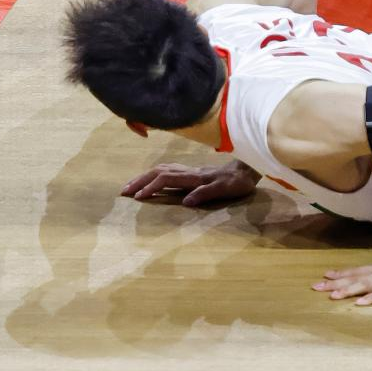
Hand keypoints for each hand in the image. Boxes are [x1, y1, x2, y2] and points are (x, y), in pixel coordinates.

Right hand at [121, 162, 258, 206]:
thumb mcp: (225, 190)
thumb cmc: (237, 183)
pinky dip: (155, 174)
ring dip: (145, 176)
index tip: (137, 198)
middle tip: (123, 192)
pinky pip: (168, 170)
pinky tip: (151, 179)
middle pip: (159, 172)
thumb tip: (186, 201)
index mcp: (194, 177)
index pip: (166, 179)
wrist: (248, 169)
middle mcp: (190, 172)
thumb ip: (206, 193)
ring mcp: (190, 170)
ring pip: (162, 169)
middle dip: (140, 180)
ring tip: (131, 186)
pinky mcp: (192, 172)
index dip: (151, 187)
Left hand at [312, 255, 371, 305]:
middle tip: (317, 287)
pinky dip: (371, 298)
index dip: (342, 274)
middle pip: (357, 277)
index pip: (359, 271)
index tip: (325, 276)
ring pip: (366, 285)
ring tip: (332, 296)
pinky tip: (359, 303)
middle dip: (336, 282)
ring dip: (349, 290)